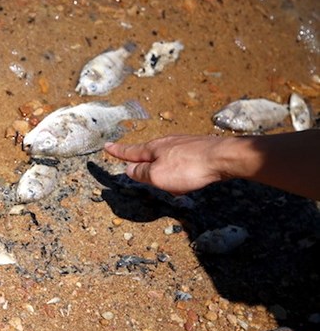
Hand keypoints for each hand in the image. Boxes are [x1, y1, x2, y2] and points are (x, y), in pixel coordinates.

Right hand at [104, 135, 225, 194]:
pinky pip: (183, 162)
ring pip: (167, 160)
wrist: (223, 157)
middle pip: (149, 155)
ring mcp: (183, 144)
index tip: (107, 146)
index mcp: (153, 149)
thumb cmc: (188, 168)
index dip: (117, 151)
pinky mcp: (198, 149)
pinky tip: (190, 181)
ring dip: (167, 173)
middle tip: (141, 172)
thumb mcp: (158, 176)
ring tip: (175, 186)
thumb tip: (129, 170)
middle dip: (145, 165)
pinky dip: (182, 173)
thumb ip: (141, 174)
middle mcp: (166, 143)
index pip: (130, 151)